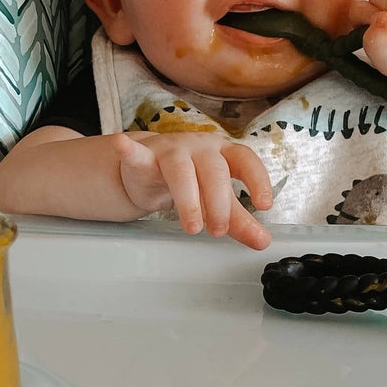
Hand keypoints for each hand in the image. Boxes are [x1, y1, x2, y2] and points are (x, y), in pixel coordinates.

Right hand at [109, 130, 274, 249]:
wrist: (149, 167)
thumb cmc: (190, 180)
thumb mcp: (217, 199)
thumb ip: (239, 219)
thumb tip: (263, 242)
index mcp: (223, 154)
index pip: (245, 161)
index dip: (257, 180)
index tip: (264, 204)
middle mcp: (200, 148)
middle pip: (213, 171)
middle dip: (218, 203)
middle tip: (218, 231)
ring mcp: (171, 150)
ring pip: (181, 170)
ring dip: (188, 200)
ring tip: (192, 227)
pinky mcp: (144, 157)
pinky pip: (137, 153)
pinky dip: (130, 150)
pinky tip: (122, 144)